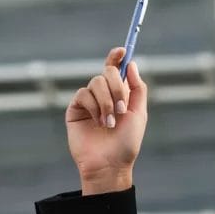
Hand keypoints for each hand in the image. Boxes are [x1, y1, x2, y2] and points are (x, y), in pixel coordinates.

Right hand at [66, 46, 145, 187]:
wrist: (110, 163)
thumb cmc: (126, 143)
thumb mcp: (139, 114)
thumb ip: (137, 88)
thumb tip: (131, 63)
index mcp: (119, 94)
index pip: (116, 69)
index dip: (117, 56)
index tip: (123, 50)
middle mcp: (103, 95)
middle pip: (107, 71)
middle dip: (116, 87)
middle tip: (122, 108)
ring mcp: (89, 101)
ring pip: (96, 82)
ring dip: (107, 102)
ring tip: (110, 123)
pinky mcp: (75, 109)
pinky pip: (83, 94)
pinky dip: (94, 107)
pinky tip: (98, 122)